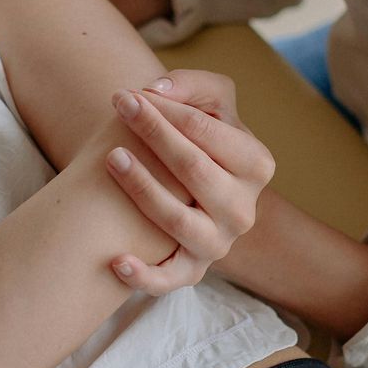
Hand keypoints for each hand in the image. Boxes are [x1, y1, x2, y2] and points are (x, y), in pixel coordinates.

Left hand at [104, 69, 275, 294]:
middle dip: (153, 135)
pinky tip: (116, 261)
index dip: (165, 111)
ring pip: (177, 220)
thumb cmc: (200, 141)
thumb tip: (156, 92)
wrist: (191, 190)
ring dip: (141, 188)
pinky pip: (169, 280)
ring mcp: (220, 243)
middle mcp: (244, 208)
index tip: (127, 95)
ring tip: (111, 159)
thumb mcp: (211, 105)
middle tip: (118, 110)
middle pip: (193, 169)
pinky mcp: (194, 271)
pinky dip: (144, 276)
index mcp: (257, 164)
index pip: (207, 131)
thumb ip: (192, 86)